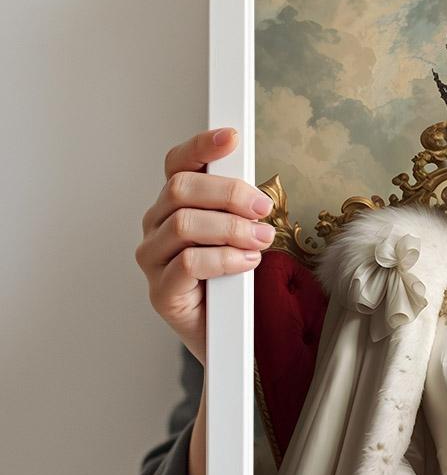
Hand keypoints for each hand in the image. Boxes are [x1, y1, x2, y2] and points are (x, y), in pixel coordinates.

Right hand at [135, 127, 275, 367]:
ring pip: (184, 224)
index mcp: (173, 206)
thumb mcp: (240, 235)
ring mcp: (153, 258)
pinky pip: (188, 262)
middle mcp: (156, 226)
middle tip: (265, 209)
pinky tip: (247, 263)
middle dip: (229, 193)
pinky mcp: (161, 292)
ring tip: (261, 239)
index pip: (177, 165)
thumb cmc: (232, 282)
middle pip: (181, 189)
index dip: (201, 146)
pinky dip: (224, 258)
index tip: (231, 136)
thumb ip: (240, 210)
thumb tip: (259, 190)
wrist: (226, 337)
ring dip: (232, 228)